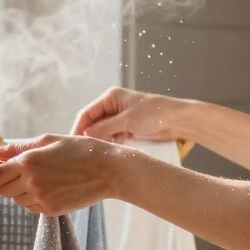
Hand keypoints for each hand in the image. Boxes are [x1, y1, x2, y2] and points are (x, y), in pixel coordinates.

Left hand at [0, 134, 120, 215]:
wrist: (108, 170)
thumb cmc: (80, 150)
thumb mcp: (49, 141)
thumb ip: (18, 148)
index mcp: (28, 161)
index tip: (6, 168)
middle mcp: (31, 182)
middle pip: (3, 190)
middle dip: (9, 182)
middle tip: (26, 173)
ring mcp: (41, 198)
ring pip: (17, 200)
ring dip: (23, 192)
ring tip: (44, 179)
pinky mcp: (51, 210)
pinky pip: (32, 208)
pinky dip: (36, 200)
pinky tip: (52, 188)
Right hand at [70, 87, 186, 141]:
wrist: (178, 120)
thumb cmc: (155, 113)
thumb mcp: (127, 121)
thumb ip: (105, 127)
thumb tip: (85, 134)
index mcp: (110, 97)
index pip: (87, 113)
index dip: (78, 128)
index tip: (72, 142)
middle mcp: (113, 106)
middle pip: (93, 123)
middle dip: (89, 136)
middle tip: (83, 151)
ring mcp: (120, 117)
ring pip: (102, 131)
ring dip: (101, 141)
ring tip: (97, 152)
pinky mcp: (127, 128)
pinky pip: (112, 136)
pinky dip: (111, 143)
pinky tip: (111, 150)